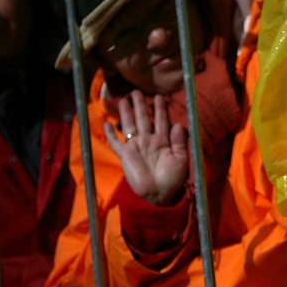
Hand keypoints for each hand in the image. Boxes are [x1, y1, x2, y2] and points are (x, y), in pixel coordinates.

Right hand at [104, 90, 188, 205]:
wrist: (160, 195)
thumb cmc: (173, 179)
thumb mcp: (181, 160)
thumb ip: (179, 142)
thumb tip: (178, 124)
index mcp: (163, 141)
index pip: (161, 121)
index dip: (160, 109)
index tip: (159, 97)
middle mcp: (148, 141)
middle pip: (143, 118)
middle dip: (141, 105)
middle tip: (137, 92)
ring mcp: (136, 147)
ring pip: (129, 125)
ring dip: (126, 113)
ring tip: (124, 100)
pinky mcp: (125, 156)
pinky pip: (115, 143)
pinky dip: (110, 134)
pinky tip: (106, 123)